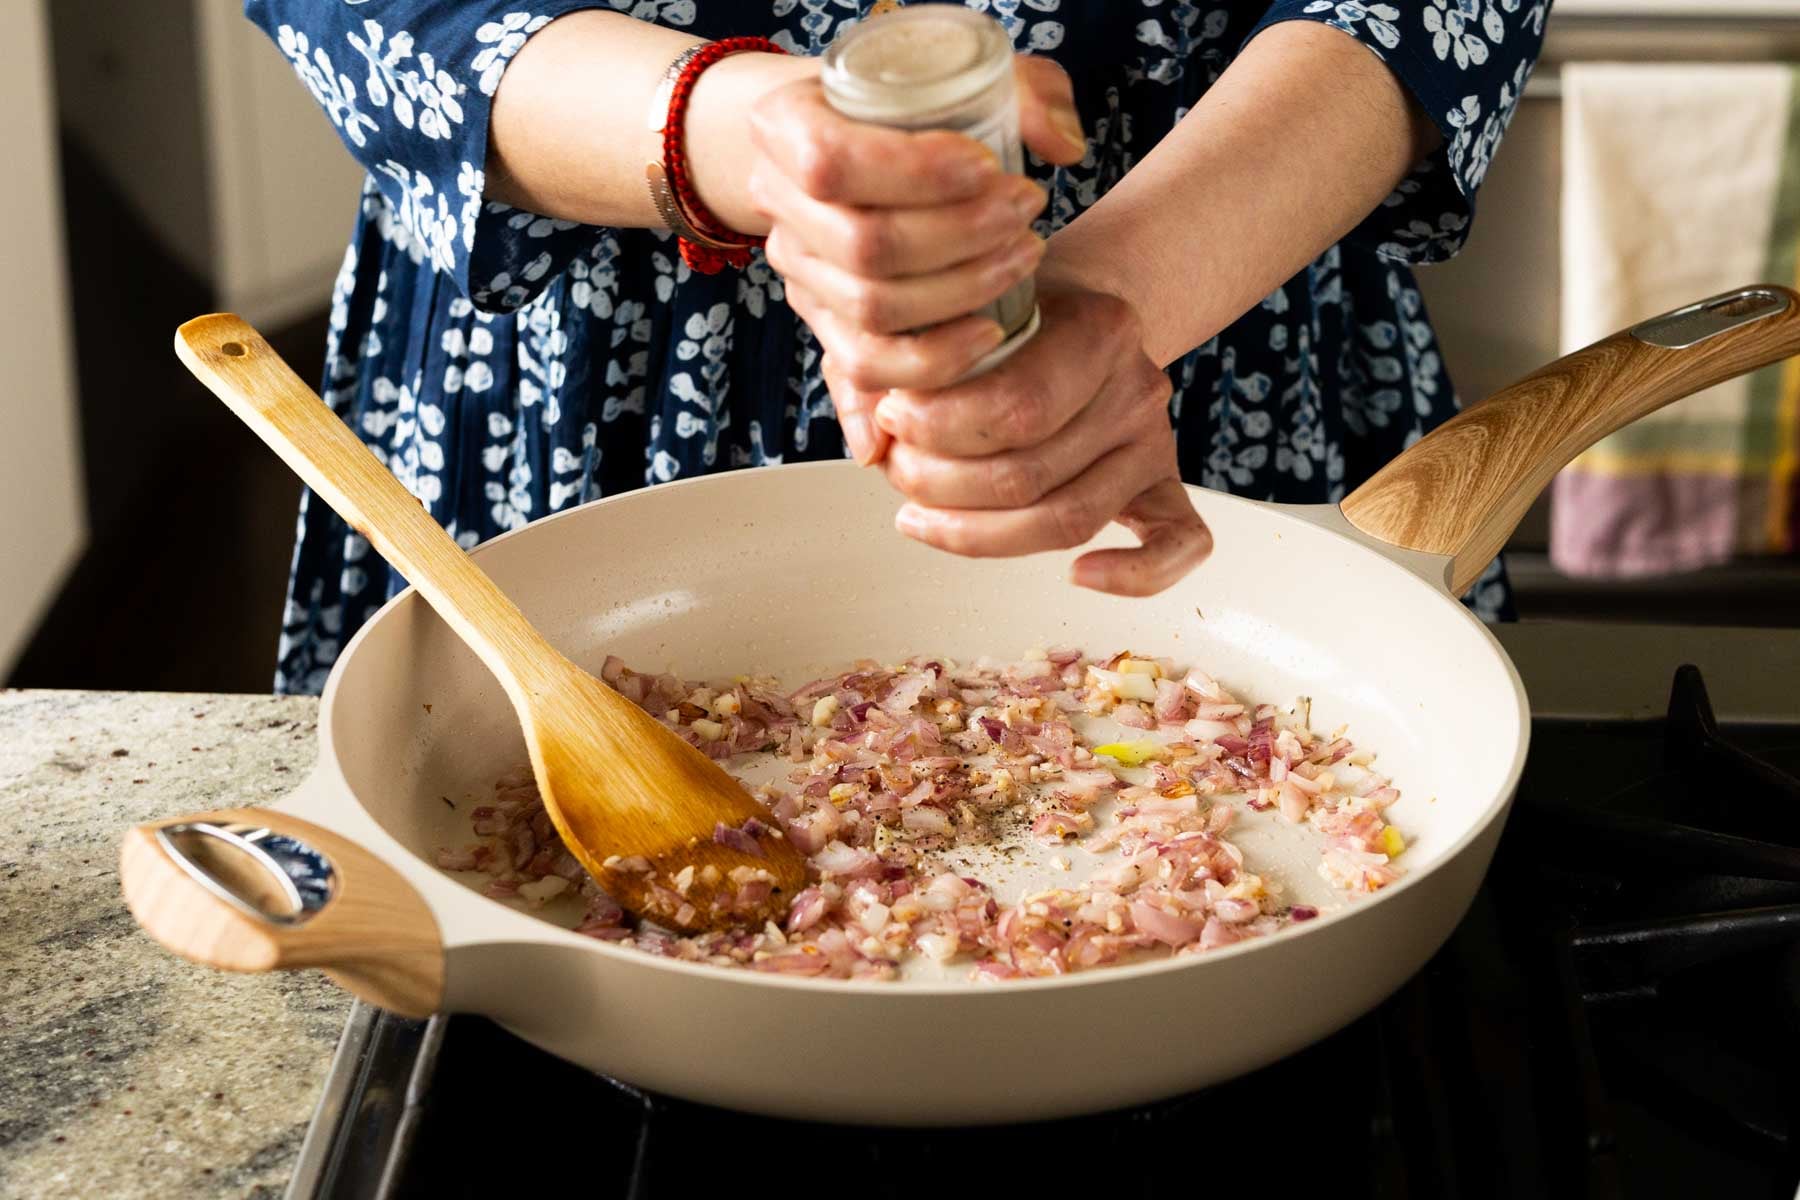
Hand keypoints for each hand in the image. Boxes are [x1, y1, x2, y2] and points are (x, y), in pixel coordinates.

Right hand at [747, 56, 1086, 463]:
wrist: (849, 144)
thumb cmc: (908, 107)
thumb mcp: (960, 73)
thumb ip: (1025, 92)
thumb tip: (1064, 146)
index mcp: (783, 127)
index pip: (833, 163)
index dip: (916, 173)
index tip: (991, 166)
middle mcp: (776, 203)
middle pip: (863, 246)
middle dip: (961, 236)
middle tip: (1026, 211)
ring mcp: (798, 270)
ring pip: (871, 309)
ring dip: (961, 292)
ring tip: (1022, 258)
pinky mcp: (823, 322)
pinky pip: (866, 364)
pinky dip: (932, 361)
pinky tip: (988, 334)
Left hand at [848, 289, 1212, 596]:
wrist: (1067, 308)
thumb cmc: (990, 320)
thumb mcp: (937, 314)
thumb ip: (886, 362)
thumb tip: (870, 446)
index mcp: (1101, 327)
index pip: (1017, 408)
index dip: (938, 430)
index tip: (890, 418)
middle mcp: (1138, 386)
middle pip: (1033, 473)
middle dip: (943, 487)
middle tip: (895, 472)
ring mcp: (1153, 441)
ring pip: (1072, 519)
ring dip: (981, 535)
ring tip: (919, 518)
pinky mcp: (1164, 484)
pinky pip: (1181, 544)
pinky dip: (1137, 576)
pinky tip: (1077, 577)